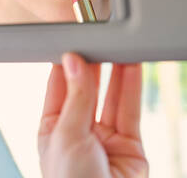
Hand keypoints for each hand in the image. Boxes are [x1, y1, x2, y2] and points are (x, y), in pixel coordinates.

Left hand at [38, 53, 148, 177]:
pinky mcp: (130, 145)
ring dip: (116, 72)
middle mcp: (79, 133)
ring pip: (112, 98)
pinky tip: (133, 66)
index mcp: (53, 131)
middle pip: (87, 90)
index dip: (66, 66)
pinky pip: (131, 110)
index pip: (59, 89)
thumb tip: (74, 62)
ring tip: (119, 48)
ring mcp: (105, 139)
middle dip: (93, 65)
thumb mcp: (67, 136)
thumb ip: (76, 97)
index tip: (73, 44)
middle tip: (98, 41)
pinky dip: (133, 87)